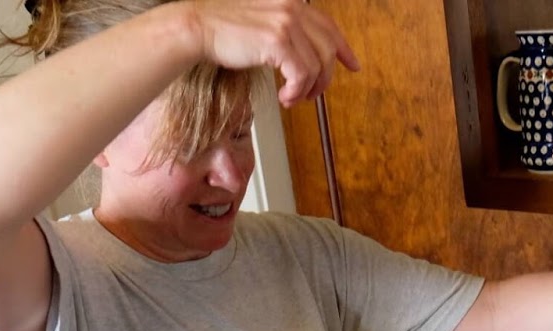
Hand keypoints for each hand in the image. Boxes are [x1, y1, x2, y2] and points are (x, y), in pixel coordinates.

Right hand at [185, 0, 359, 107]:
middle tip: (312, 95)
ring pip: (317, 66)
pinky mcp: (278, 40)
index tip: (353, 65)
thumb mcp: (264, 25)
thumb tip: (308, 58)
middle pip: (328, 49)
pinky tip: (285, 97)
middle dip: (325, 78)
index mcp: (290, 2)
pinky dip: (296, 92)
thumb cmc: (225, 31)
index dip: (344, 49)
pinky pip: (302, 75)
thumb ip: (288, 33)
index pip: (328, 26)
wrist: (199, 29)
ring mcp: (286, 22)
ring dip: (307, 90)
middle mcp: (292, 7)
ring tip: (292, 98)